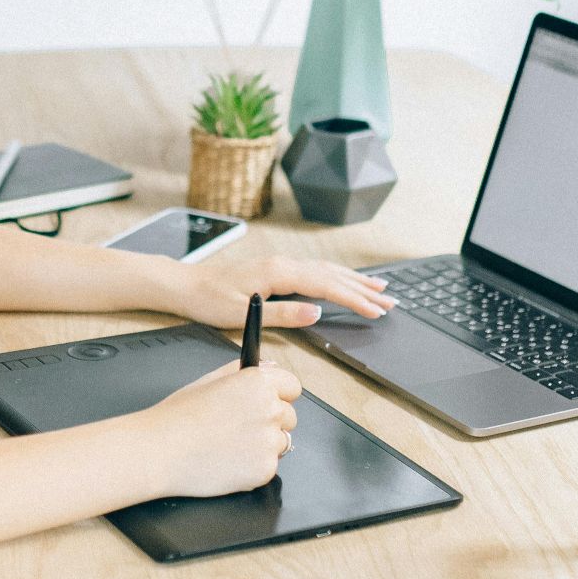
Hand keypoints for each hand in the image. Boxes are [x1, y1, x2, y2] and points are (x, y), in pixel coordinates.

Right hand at [143, 360, 301, 497]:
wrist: (160, 451)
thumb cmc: (177, 416)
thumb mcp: (208, 381)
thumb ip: (242, 372)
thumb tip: (269, 366)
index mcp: (258, 383)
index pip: (292, 386)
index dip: (279, 394)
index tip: (269, 402)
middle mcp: (270, 409)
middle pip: (289, 416)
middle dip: (270, 422)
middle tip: (238, 428)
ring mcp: (269, 442)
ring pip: (280, 443)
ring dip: (262, 446)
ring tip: (229, 446)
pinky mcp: (265, 469)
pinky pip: (268, 467)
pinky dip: (252, 467)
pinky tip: (227, 462)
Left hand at [168, 254, 395, 328]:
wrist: (186, 285)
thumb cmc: (209, 301)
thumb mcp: (244, 315)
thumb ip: (283, 314)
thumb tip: (316, 313)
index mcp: (278, 273)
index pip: (326, 286)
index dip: (354, 299)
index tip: (376, 310)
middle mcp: (283, 264)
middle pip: (332, 275)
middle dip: (363, 290)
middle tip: (391, 302)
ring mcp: (280, 264)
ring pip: (326, 270)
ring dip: (354, 280)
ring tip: (379, 288)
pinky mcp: (276, 269)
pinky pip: (315, 270)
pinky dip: (336, 275)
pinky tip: (344, 279)